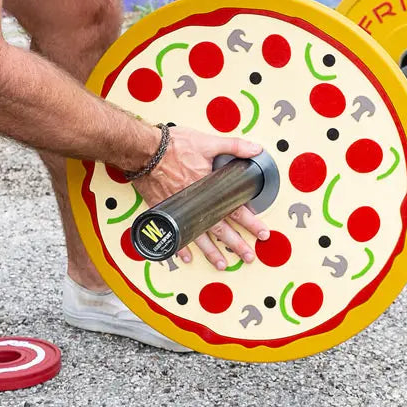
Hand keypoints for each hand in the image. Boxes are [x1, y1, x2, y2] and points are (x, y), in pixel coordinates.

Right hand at [133, 126, 269, 270]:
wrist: (144, 151)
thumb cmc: (174, 146)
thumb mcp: (208, 142)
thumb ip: (234, 146)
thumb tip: (256, 150)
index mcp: (210, 188)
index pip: (236, 209)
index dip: (251, 222)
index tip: (262, 232)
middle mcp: (197, 203)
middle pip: (221, 228)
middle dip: (236, 244)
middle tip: (248, 257)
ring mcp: (181, 209)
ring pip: (199, 236)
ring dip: (211, 252)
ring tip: (221, 264)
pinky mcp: (166, 210)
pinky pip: (175, 232)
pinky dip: (180, 245)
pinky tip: (186, 256)